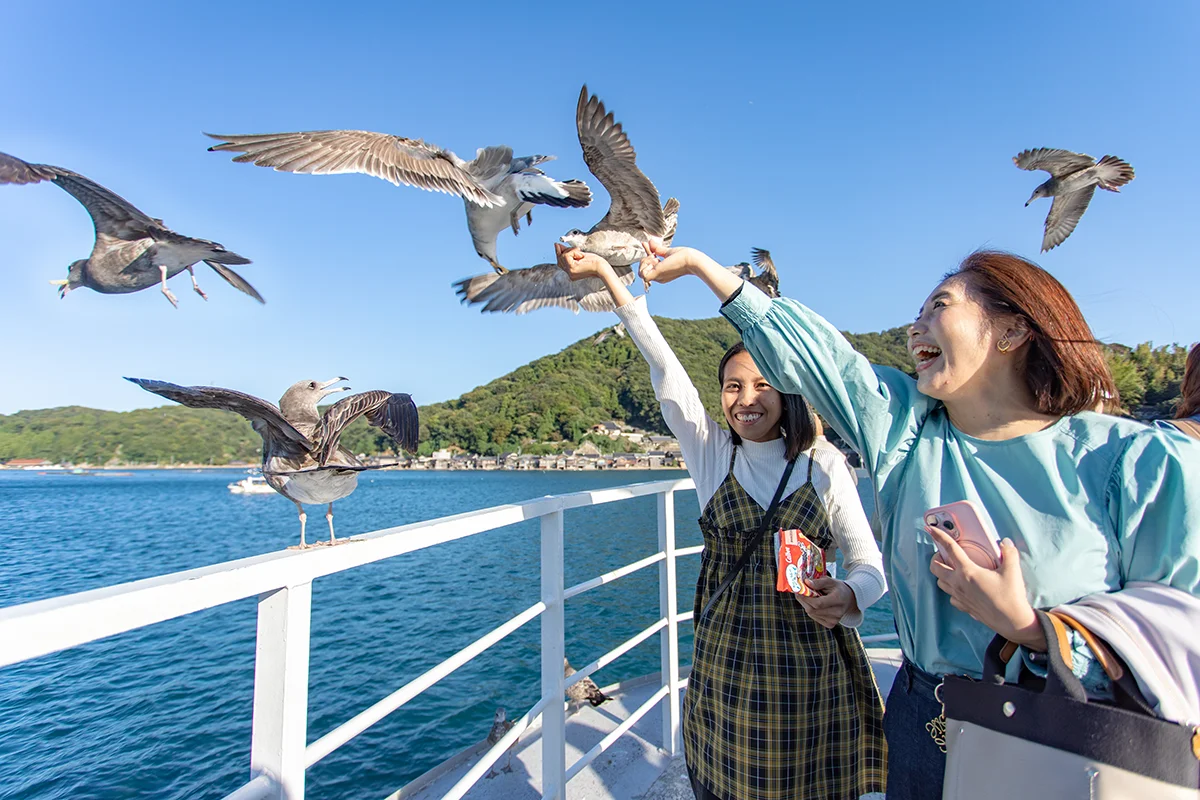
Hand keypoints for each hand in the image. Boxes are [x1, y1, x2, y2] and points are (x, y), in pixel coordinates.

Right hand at [555, 243, 614, 280]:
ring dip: (571, 251)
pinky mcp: (572, 269)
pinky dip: (573, 251)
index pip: (560, 262)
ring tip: (581, 254)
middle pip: (560, 259)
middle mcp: (569, 274)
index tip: (556, 244)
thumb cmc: (595, 262)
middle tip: (577, 249)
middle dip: (566, 251)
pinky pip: (566, 255)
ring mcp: (570, 272)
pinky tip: (581, 254)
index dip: (558, 253)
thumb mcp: (579, 255)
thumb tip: (556, 245)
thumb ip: (569, 252)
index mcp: (571, 273)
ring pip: (563, 256)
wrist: (602, 267)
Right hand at [638, 242, 715, 284]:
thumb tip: (649, 242)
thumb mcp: (667, 252)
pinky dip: (646, 265)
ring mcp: (657, 276)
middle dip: (645, 259)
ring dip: (646, 262)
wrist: (691, 260)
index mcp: (661, 272)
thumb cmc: (684, 257)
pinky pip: (642, 274)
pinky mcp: (657, 274)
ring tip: (656, 258)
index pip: (646, 266)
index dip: (645, 254)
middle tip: (655, 255)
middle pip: (642, 269)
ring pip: (640, 271)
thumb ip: (658, 249)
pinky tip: (655, 261)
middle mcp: (658, 276)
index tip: (645, 244)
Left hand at [795, 576, 858, 628]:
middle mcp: (837, 612)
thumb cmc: (837, 589)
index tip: (799, 591)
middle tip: (799, 593)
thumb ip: (818, 582)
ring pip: (812, 614)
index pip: (818, 603)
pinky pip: (814, 617)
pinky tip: (815, 604)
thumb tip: (806, 583)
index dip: (806, 598)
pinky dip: (811, 610)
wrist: (848, 600)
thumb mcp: (830, 581)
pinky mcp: (830, 624)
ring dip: (806, 605)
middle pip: (813, 610)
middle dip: (803, 601)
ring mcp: (834, 620)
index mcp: (838, 599)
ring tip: (809, 597)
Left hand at [928, 528, 1045, 649]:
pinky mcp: (964, 607)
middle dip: (935, 558)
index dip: (939, 537)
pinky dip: (952, 590)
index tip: (931, 529)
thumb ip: (1009, 553)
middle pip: (935, 568)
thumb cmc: (1011, 596)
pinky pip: (951, 597)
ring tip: (951, 569)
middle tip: (944, 554)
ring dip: (942, 574)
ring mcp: (959, 597)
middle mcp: (959, 584)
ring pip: (940, 582)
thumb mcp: (1012, 571)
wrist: (1012, 622)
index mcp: (968, 572)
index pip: (950, 549)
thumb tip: (1005, 542)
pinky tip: (961, 587)